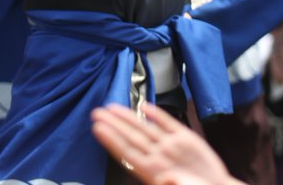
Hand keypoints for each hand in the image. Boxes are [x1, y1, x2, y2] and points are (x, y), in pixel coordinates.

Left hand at [91, 103, 238, 184]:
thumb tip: (167, 179)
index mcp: (154, 171)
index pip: (128, 153)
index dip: (112, 140)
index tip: (97, 128)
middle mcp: (159, 156)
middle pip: (131, 137)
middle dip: (113, 124)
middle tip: (96, 112)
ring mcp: (171, 146)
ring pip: (144, 128)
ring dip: (128, 117)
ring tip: (111, 108)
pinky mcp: (186, 139)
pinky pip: (168, 123)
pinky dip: (157, 114)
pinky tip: (144, 106)